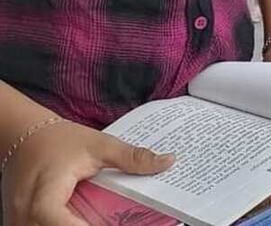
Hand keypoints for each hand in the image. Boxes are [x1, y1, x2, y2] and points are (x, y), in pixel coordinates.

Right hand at [2, 120, 172, 225]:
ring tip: (104, 219)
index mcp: (45, 192)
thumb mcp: (99, 145)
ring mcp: (21, 220)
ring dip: (77, 225)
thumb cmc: (59, 140)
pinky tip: (88, 221)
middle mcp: (26, 212)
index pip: (53, 218)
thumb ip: (131, 157)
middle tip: (118, 222)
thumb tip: (167, 162)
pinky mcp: (24, 222)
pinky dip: (67, 225)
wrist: (25, 136)